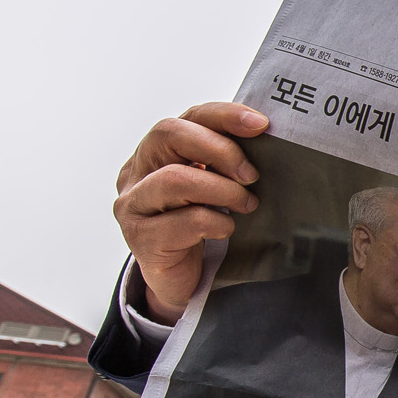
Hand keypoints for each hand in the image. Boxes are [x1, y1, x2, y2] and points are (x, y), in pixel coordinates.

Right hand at [114, 103, 268, 321]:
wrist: (183, 281)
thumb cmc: (203, 227)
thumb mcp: (214, 186)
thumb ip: (225, 162)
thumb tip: (264, 137)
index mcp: (157, 152)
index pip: (188, 116)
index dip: (225, 116)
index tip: (261, 125)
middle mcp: (136, 172)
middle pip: (168, 134)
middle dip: (219, 149)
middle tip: (251, 175)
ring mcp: (133, 206)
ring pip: (174, 179)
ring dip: (221, 190)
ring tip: (246, 204)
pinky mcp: (140, 239)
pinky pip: (181, 222)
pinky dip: (213, 223)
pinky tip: (226, 229)